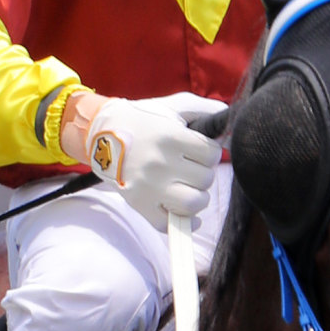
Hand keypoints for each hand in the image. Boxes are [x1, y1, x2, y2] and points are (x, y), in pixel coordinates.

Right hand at [79, 92, 224, 229]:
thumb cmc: (143, 119)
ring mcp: (149, 187)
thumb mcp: (173, 106)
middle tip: (188, 168)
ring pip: (194, 203)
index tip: (197, 151)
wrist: (101, 133)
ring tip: (187, 188)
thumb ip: (204, 107)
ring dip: (197, 197)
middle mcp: (161, 163)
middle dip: (201, 173)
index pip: (213, 154)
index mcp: (171, 137)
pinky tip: (184, 213)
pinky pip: (170, 224)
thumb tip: (228, 116)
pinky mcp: (139, 204)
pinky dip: (184, 223)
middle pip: (206, 179)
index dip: (209, 153)